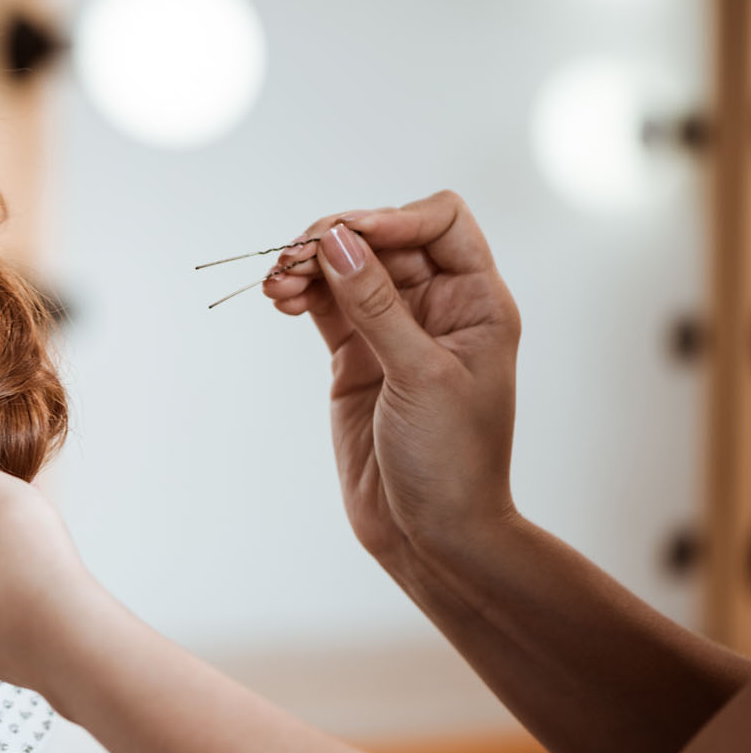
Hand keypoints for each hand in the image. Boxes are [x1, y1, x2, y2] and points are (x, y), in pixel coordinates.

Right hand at [260, 190, 520, 561]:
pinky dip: (300, 294)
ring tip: (276, 284)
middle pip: (382, 238)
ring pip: (345, 268)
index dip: (395, 217)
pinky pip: (324, 305)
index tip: (348, 236)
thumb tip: (337, 239)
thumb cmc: (452, 461)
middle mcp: (437, 306)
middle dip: (336, 240)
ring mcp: (392, 330)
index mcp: (477, 302)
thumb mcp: (419, 376)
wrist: (431, 535)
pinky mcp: (356, 356)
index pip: (441, 222)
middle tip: (294, 259)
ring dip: (309, 266)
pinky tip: (279, 299)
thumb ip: (375, 304)